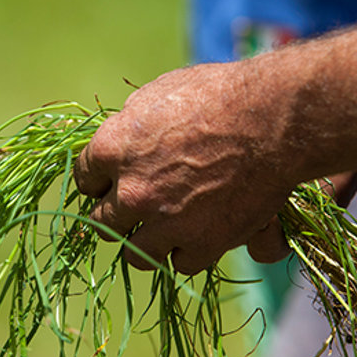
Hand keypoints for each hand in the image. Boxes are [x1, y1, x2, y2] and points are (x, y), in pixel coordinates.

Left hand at [74, 61, 300, 273]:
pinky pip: (179, 263)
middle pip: (101, 223)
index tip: (109, 183)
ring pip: (134, 253)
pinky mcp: (201, 245)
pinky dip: (187, 252)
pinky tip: (198, 235)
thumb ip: (132, 124)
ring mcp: (164, 223)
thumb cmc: (219, 95)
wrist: (272, 121)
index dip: (99, 181)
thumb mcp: (160, 94)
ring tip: (163, 230)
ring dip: (146, 242)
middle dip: (117, 216)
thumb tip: (123, 138)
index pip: (84, 180)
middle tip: (135, 209)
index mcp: (112, 149)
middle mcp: (131, 192)